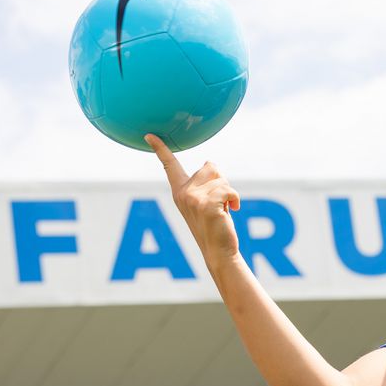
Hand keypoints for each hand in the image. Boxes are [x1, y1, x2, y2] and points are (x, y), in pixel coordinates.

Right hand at [145, 134, 242, 264]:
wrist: (219, 251)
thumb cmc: (215, 225)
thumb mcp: (205, 200)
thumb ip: (204, 182)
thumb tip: (209, 162)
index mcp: (179, 191)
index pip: (169, 165)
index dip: (160, 148)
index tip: (150, 135)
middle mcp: (182, 193)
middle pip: (210, 166)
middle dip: (221, 182)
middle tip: (218, 205)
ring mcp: (193, 199)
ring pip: (221, 177)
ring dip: (228, 192)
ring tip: (223, 210)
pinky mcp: (206, 205)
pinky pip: (228, 190)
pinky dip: (235, 199)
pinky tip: (231, 211)